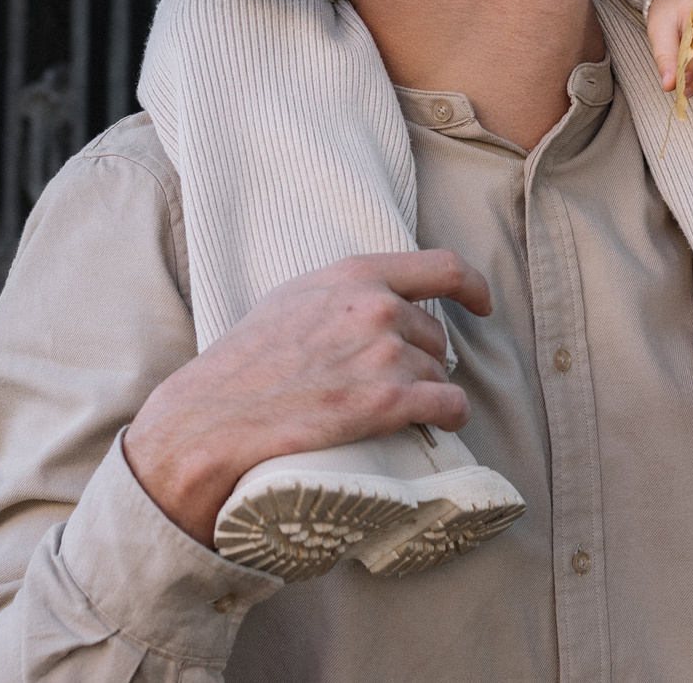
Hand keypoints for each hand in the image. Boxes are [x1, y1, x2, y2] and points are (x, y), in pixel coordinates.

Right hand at [124, 251, 493, 543]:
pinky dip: (448, 416)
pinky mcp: (387, 402)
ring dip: (425, 392)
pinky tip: (437, 425)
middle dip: (421, 358)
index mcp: (354, 275)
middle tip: (390, 383)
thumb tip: (382, 298)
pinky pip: (448, 406)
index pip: (443, 267)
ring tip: (388, 410)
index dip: (473, 286)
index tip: (481, 304)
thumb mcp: (293, 300)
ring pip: (440, 372)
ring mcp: (383, 354)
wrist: (211, 419)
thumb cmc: (244, 364)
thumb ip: (343, 292)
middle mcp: (375, 307)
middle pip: (435, 334)